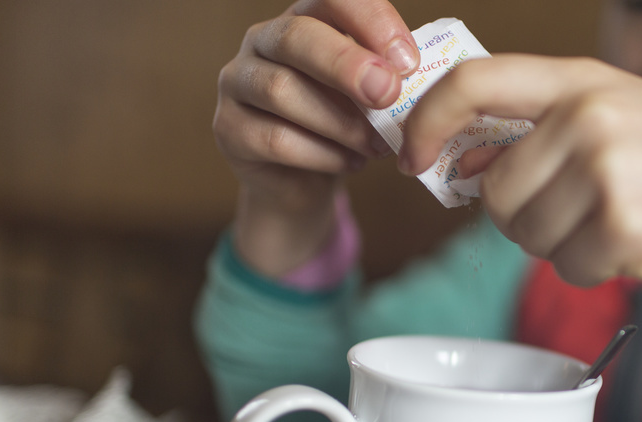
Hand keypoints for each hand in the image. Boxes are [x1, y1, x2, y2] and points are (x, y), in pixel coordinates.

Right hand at [213, 0, 418, 274]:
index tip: (408, 61)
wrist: (303, 181)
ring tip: (376, 145)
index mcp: (304, 19)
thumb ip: (384, 78)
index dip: (370, 20)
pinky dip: (323, 155)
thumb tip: (412, 79)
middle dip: (347, 65)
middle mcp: (263, 40)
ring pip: (281, 91)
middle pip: (296, 38)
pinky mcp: (229, 129)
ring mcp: (238, 82)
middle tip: (388, 94)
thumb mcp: (370, 95)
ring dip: (340, 122)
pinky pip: (275, 139)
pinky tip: (351, 163)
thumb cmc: (343, 126)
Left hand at [398, 56, 641, 287]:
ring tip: (615, 223)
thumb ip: (538, 132)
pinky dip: (592, 269)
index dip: (429, 122)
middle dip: (523, 217)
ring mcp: (606, 169)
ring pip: (528, 236)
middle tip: (574, 213)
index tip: (416, 156)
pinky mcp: (622, 225)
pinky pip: (566, 268)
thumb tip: (460, 163)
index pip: (474, 81)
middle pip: (498, 192)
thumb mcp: (616, 118)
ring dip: (561, 246)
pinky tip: (633, 245)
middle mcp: (589, 116)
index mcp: (581, 79)